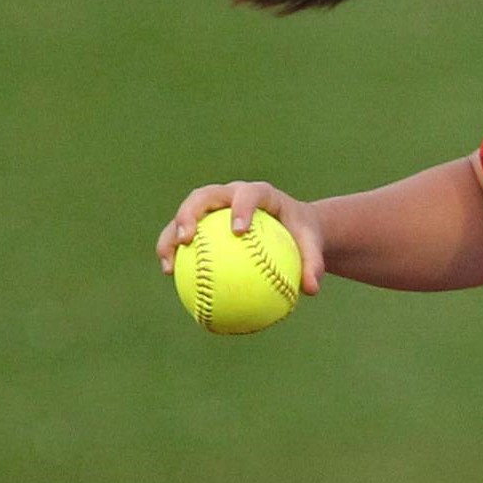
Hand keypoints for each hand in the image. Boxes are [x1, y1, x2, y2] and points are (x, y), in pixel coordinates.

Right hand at [158, 181, 328, 294]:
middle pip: (203, 196)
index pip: (249, 194)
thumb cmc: (302, 235)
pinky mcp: (202, 220)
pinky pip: (184, 234)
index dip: (241, 207)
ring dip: (171, 236)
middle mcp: (230, 194)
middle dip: (190, 213)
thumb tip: (312, 290)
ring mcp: (212, 205)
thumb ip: (314, 263)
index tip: (238, 231)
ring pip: (184, 214)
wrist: (291, 226)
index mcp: (259, 193)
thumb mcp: (313, 246)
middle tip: (187, 239)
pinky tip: (171, 275)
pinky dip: (175, 251)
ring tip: (168, 265)